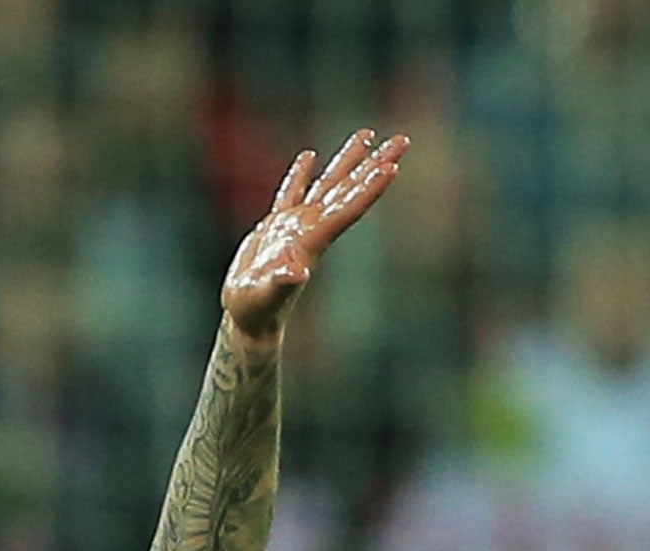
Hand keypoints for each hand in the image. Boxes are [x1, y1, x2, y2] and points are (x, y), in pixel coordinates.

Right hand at [222, 128, 409, 340]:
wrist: (247, 317)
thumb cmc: (257, 310)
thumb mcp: (266, 296)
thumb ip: (282, 283)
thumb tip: (296, 273)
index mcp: (313, 242)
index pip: (348, 210)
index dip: (369, 190)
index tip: (392, 167)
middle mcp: (312, 229)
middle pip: (349, 190)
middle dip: (375, 164)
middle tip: (402, 141)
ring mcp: (296, 226)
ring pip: (328, 185)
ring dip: (349, 159)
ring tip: (368, 134)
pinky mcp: (276, 227)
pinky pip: (291, 193)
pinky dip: (301, 174)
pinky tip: (310, 155)